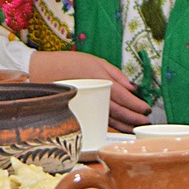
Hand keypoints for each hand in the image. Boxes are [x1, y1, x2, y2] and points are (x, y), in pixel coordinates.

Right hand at [27, 51, 148, 125]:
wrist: (41, 71)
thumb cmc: (69, 63)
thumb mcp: (96, 61)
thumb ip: (116, 74)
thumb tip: (133, 87)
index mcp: (99, 80)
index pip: (122, 97)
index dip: (136, 104)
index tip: (147, 108)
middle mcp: (93, 94)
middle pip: (117, 111)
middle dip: (133, 117)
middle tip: (146, 121)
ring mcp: (86, 104)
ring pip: (108, 119)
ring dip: (124, 125)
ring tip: (136, 127)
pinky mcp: (80, 110)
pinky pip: (98, 120)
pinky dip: (111, 125)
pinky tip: (119, 128)